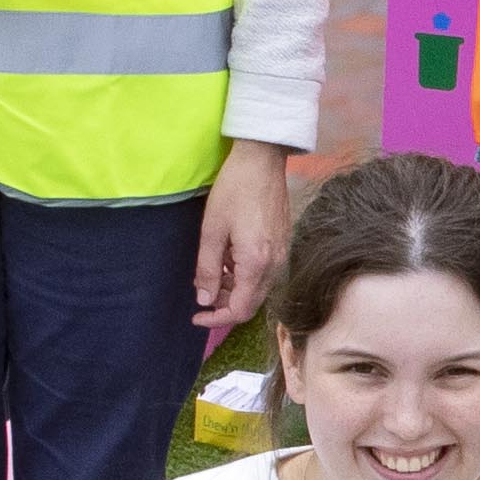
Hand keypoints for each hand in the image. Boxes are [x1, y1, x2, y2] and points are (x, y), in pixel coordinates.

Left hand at [196, 141, 293, 335]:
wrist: (262, 160)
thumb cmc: (234, 189)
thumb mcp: (212, 230)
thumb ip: (208, 269)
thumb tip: (205, 300)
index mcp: (256, 263)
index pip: (240, 309)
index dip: (216, 319)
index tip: (196, 316)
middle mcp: (274, 263)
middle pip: (251, 303)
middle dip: (225, 304)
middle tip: (202, 291)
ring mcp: (282, 253)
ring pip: (258, 289)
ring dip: (234, 289)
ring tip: (213, 270)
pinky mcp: (282, 243)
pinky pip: (264, 272)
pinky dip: (245, 275)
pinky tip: (230, 257)